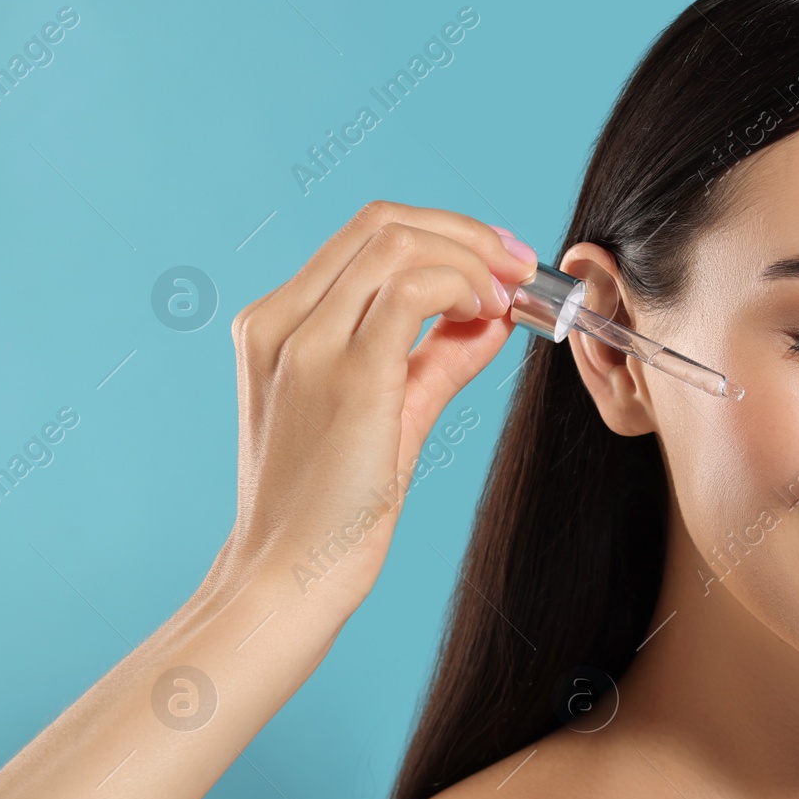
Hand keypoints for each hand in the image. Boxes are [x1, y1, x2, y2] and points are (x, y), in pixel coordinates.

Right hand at [216, 200, 537, 616]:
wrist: (289, 575)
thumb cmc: (332, 506)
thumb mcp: (388, 411)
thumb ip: (435, 359)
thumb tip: (492, 318)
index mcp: (278, 322)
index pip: (365, 236)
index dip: (444, 233)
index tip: (500, 262)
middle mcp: (282, 320)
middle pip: (382, 222)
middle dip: (467, 233)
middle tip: (520, 268)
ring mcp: (307, 342)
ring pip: (398, 243)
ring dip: (471, 258)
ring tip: (508, 299)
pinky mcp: (345, 373)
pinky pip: (412, 289)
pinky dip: (463, 287)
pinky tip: (488, 318)